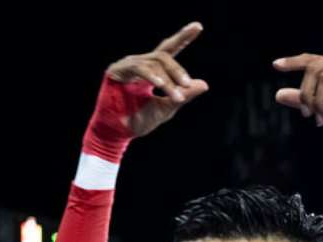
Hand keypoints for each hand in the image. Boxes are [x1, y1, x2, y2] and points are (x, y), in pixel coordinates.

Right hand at [91, 22, 209, 144]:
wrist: (119, 133)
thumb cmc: (140, 121)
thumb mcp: (167, 108)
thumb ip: (184, 96)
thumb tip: (204, 84)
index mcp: (152, 70)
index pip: (169, 50)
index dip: (183, 38)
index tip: (198, 27)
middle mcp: (140, 64)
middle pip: (163, 56)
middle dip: (177, 70)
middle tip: (187, 85)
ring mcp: (128, 66)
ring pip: (153, 64)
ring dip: (167, 80)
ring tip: (176, 96)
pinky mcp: (117, 71)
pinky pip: (138, 68)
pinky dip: (151, 76)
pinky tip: (159, 84)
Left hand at [273, 50, 322, 148]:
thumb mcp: (322, 108)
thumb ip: (302, 100)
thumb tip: (277, 94)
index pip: (310, 60)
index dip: (292, 62)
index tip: (276, 66)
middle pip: (314, 68)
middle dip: (307, 94)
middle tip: (308, 115)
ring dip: (320, 99)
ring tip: (321, 118)